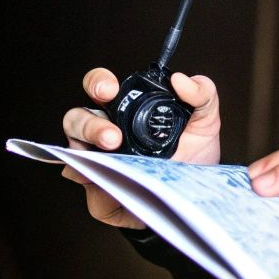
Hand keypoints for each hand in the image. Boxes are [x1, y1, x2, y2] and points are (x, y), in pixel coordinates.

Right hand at [61, 67, 221, 229]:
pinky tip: (104, 183)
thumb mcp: (205, 124)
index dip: (99, 83)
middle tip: (112, 137)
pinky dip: (93, 184)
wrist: (192, 198)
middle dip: (88, 124)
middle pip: (76, 118)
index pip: (100, 88)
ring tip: (112, 153)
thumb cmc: (192, 159)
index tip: (110, 90)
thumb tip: (182, 80)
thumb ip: (202, 95)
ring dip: (88, 151)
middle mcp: (104, 132)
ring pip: (73, 149)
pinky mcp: (97, 193)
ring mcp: (97, 162)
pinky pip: (88, 188)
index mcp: (125, 111)